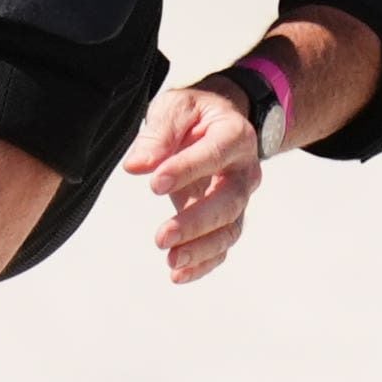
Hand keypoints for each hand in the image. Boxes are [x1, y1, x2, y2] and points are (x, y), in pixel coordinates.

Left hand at [121, 82, 265, 285]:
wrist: (217, 122)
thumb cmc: (194, 114)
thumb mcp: (175, 108)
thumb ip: (158, 134)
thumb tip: (137, 166)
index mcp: (234, 135)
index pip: (214, 154)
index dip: (186, 170)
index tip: (154, 184)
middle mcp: (244, 171)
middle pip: (228, 202)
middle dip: (195, 222)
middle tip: (161, 236)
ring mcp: (239, 198)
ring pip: (229, 229)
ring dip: (200, 249)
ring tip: (170, 261)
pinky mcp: (228, 218)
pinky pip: (222, 245)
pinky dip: (203, 263)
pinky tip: (179, 274)